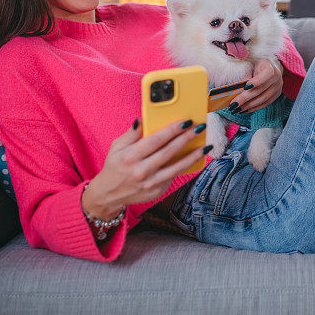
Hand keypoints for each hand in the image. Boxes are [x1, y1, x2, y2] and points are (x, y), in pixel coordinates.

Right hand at [82, 119, 207, 219]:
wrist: (108, 195)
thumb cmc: (114, 167)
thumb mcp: (116, 147)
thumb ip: (131, 134)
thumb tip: (142, 120)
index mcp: (130, 157)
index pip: (156, 140)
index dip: (172, 130)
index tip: (186, 121)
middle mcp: (141, 171)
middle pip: (169, 152)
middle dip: (186, 138)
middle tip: (200, 128)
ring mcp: (151, 183)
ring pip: (177, 167)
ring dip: (194, 156)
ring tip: (206, 146)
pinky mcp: (157, 191)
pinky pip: (173, 176)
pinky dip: (185, 166)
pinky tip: (194, 157)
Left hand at [231, 58, 282, 113]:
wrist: (270, 65)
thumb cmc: (256, 62)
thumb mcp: (249, 60)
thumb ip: (243, 65)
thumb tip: (233, 75)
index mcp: (271, 66)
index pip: (267, 74)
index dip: (257, 81)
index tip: (245, 87)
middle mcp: (276, 78)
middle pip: (262, 90)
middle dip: (246, 98)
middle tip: (234, 103)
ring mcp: (277, 87)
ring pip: (264, 99)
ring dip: (249, 105)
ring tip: (237, 109)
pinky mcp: (276, 95)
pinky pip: (265, 103)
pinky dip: (254, 107)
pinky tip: (245, 110)